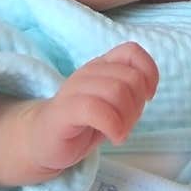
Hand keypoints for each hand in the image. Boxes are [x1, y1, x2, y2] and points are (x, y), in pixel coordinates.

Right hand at [27, 42, 158, 175]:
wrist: (41, 140)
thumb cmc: (82, 122)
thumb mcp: (113, 104)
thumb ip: (130, 92)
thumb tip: (147, 91)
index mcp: (101, 66)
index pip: (131, 51)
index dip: (149, 72)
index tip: (147, 97)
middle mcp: (88, 72)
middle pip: (131, 78)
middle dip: (138, 105)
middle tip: (127, 123)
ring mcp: (74, 89)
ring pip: (117, 91)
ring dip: (127, 119)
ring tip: (118, 132)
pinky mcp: (64, 110)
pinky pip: (96, 109)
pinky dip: (113, 126)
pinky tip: (113, 137)